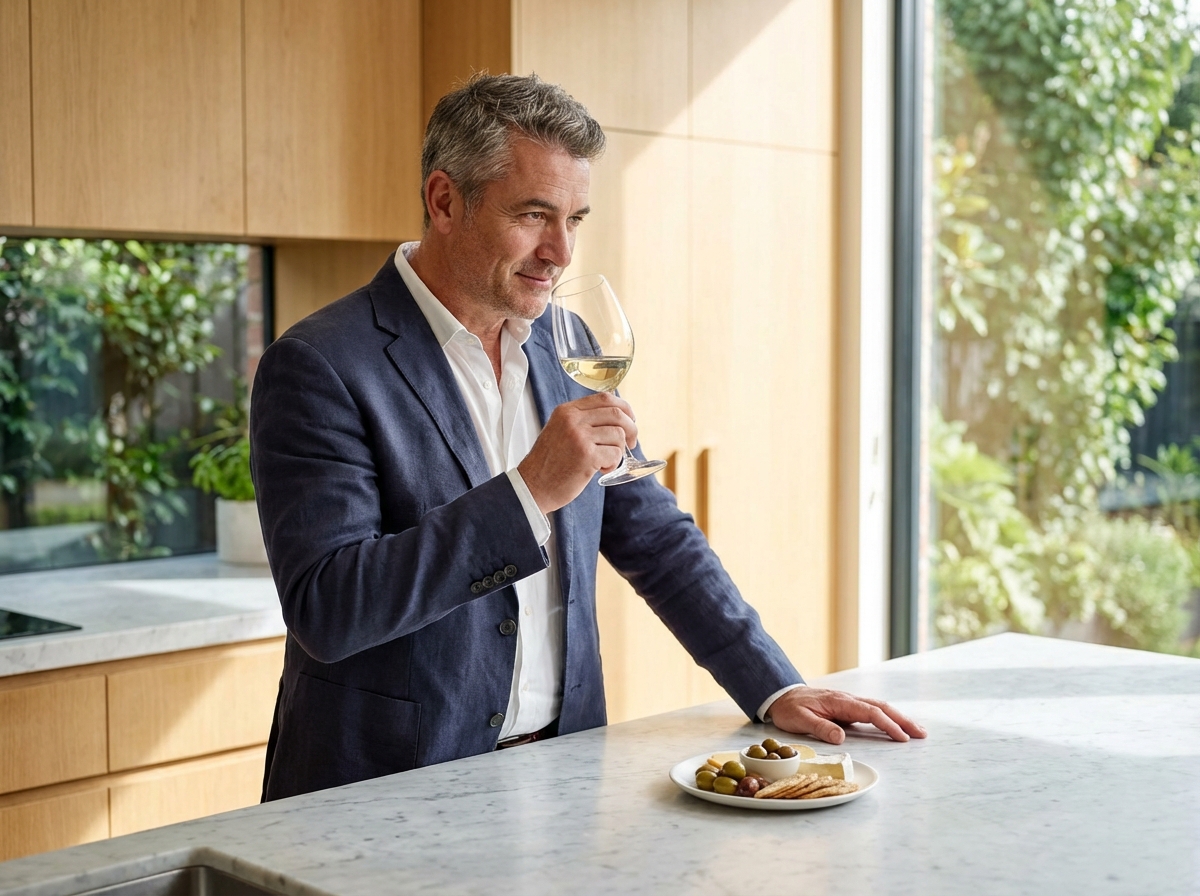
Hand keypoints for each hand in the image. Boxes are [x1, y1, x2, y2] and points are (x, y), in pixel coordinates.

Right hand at [518, 393, 637, 513]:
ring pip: (618, 435)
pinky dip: (613, 464)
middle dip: (631, 429)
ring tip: (603, 462)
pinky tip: (599, 470)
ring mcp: (580, 437)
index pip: (605, 398)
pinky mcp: (587, 456)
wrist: (532, 487)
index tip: (630, 420)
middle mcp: (572, 420)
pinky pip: (615, 454)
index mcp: (566, 411)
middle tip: (631, 443)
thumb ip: (582, 421)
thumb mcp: (560, 431)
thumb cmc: (549, 463)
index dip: (624, 408)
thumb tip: (617, 415)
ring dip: (618, 451)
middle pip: (617, 414)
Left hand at [767, 687, 926, 743]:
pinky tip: (895, 726)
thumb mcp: (800, 720)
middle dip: (903, 720)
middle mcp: (848, 700)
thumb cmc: (790, 708)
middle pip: (881, 707)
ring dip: (898, 718)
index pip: (870, 712)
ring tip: (916, 731)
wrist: (781, 695)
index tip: (902, 737)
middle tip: (922, 734)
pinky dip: (887, 718)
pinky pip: (872, 711)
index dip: (888, 725)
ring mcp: (849, 703)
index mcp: (839, 702)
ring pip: (879, 708)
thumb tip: (841, 737)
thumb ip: (820, 727)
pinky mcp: (847, 708)